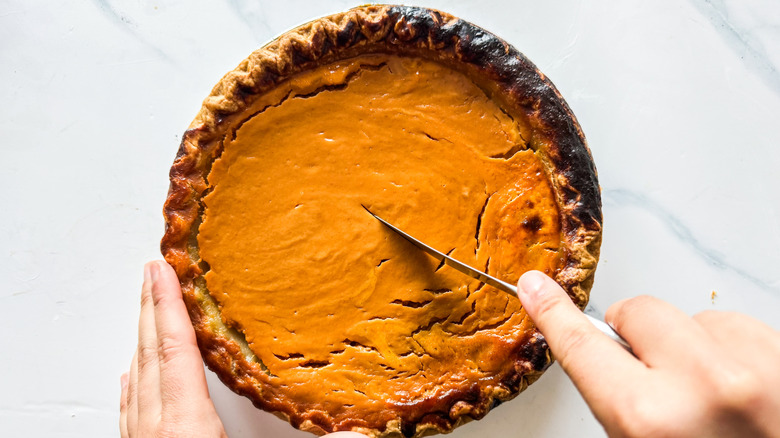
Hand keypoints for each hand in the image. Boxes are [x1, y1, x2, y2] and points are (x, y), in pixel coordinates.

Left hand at [120, 261, 368, 436]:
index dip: (166, 306)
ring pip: (134, 384)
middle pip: (146, 359)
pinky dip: (133, 384)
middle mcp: (154, 436)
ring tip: (146, 314)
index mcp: (185, 432)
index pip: (173, 353)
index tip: (159, 270)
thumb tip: (359, 434)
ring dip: (140, 343)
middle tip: (151, 274)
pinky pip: (130, 413)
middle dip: (148, 311)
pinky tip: (133, 379)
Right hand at [516, 271, 779, 437]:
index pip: (582, 345)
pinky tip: (746, 391)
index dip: (553, 313)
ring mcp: (758, 368)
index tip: (536, 288)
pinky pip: (741, 327)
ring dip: (696, 348)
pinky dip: (735, 353)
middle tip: (655, 378)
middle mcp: (705, 386)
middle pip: (639, 312)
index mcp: (652, 419)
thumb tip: (595, 340)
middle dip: (638, 336)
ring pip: (695, 317)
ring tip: (717, 400)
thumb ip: (617, 396)